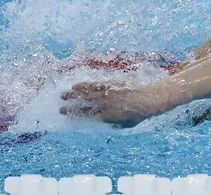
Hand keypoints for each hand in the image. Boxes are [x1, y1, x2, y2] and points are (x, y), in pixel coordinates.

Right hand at [60, 81, 174, 127]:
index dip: (75, 115)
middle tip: (60, 107)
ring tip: (64, 94)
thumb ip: (115, 125)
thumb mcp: (127, 125)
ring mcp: (108, 94)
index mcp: (107, 117)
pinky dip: (85, 85)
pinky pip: (96, 85)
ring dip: (74, 94)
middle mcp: (105, 106)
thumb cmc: (140, 114)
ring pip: (87, 94)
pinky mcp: (112, 85)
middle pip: (84, 106)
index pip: (87, 116)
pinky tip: (77, 85)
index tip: (66, 114)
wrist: (150, 99)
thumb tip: (107, 125)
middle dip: (71, 106)